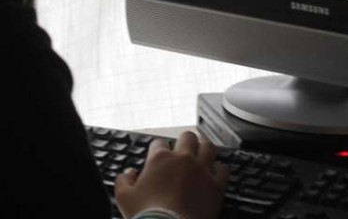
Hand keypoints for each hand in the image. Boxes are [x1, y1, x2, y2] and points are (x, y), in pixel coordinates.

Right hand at [114, 130, 228, 218]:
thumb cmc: (147, 215)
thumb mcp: (124, 198)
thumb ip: (124, 181)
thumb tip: (128, 173)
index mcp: (160, 159)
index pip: (159, 142)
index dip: (158, 148)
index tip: (158, 156)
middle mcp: (182, 159)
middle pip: (187, 137)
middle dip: (185, 140)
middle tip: (183, 147)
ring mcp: (201, 170)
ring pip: (208, 146)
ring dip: (205, 148)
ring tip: (203, 151)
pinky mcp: (216, 185)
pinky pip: (223, 169)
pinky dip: (220, 168)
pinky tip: (216, 172)